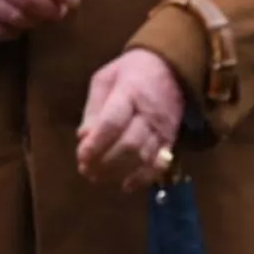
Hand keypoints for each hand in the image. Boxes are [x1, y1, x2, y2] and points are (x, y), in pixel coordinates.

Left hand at [77, 49, 184, 191]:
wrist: (171, 67)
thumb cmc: (131, 71)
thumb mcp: (105, 79)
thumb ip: (93, 108)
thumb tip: (83, 138)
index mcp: (129, 93)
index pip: (113, 122)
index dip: (97, 143)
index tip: (81, 156)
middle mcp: (148, 113)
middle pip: (129, 144)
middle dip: (105, 161)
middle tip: (87, 170)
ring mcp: (162, 128)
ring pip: (144, 157)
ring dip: (120, 172)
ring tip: (99, 177)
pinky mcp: (171, 139)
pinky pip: (160, 163)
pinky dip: (143, 178)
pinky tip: (127, 185)